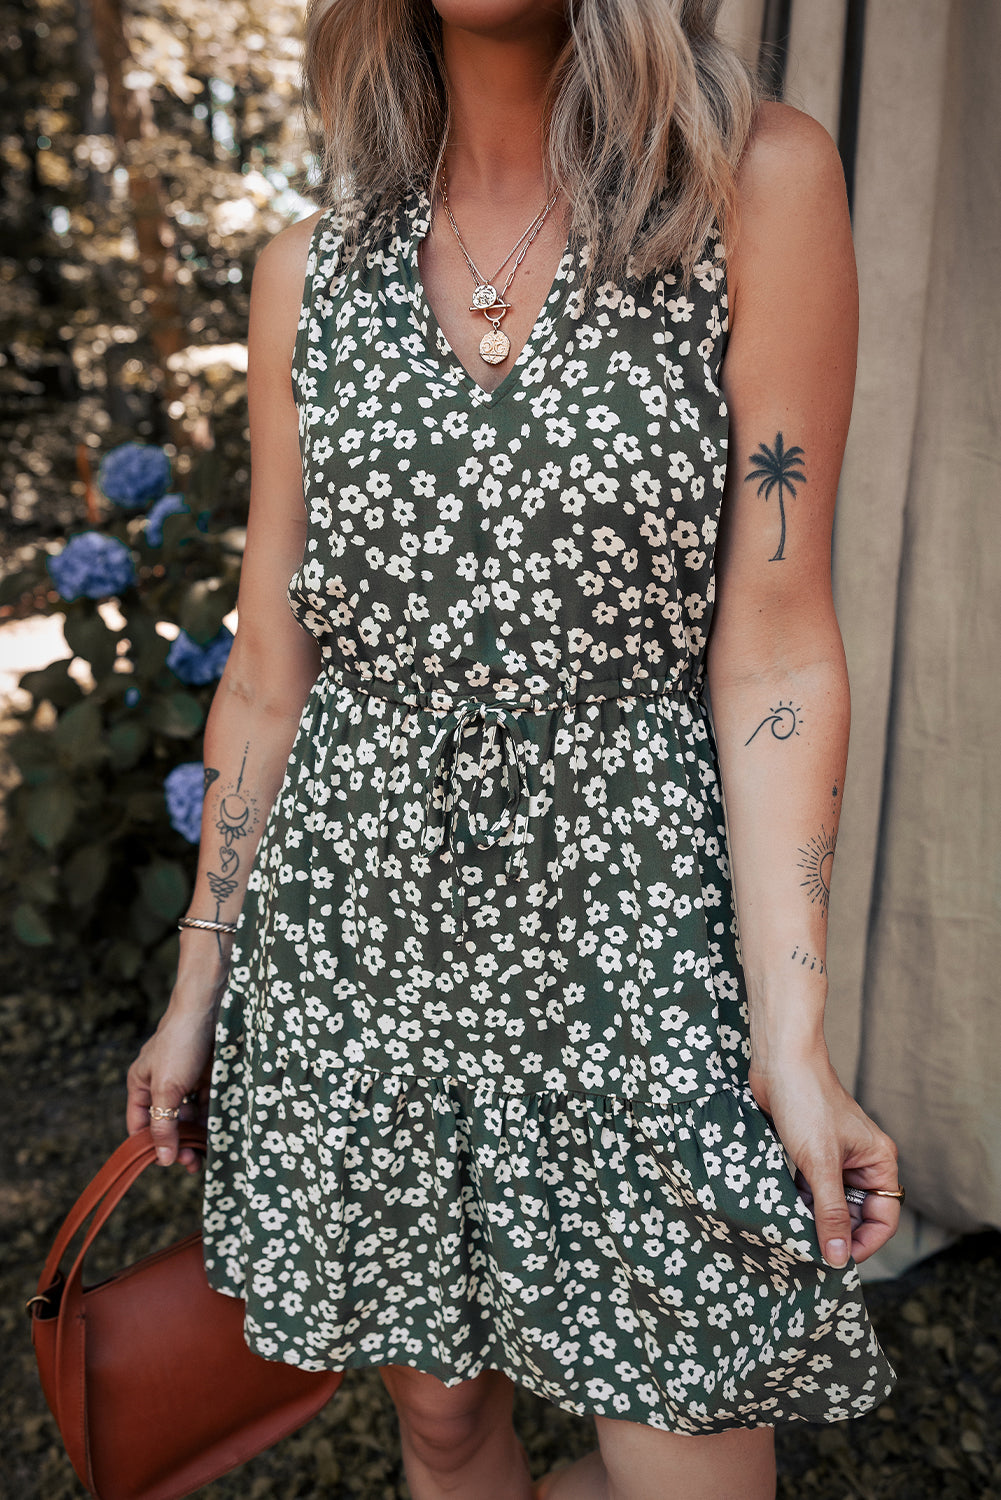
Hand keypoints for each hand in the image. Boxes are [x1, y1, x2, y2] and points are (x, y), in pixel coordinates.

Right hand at [125, 1005, 215, 1172]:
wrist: (212, 1007)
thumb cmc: (180, 1043)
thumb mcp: (167, 1089)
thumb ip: (163, 1124)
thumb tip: (162, 1159)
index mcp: (141, 1085)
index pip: (140, 1125)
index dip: (151, 1146)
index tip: (168, 1163)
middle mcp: (161, 1084)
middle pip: (166, 1123)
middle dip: (177, 1144)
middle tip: (192, 1163)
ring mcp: (185, 1080)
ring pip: (188, 1117)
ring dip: (195, 1136)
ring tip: (207, 1155)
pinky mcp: (207, 1076)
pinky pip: (206, 1105)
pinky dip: (210, 1120)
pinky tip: (217, 1133)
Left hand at [748, 1046, 901, 1268]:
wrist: (779, 1060)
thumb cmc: (806, 1102)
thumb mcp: (819, 1163)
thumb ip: (829, 1212)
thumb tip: (839, 1258)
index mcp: (878, 1161)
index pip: (883, 1217)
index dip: (864, 1242)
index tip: (837, 1261)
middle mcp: (862, 1161)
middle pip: (857, 1213)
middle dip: (836, 1232)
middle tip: (810, 1250)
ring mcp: (836, 1156)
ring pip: (831, 1202)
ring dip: (815, 1217)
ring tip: (794, 1233)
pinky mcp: (810, 1150)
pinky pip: (812, 1187)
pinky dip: (801, 1200)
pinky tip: (784, 1210)